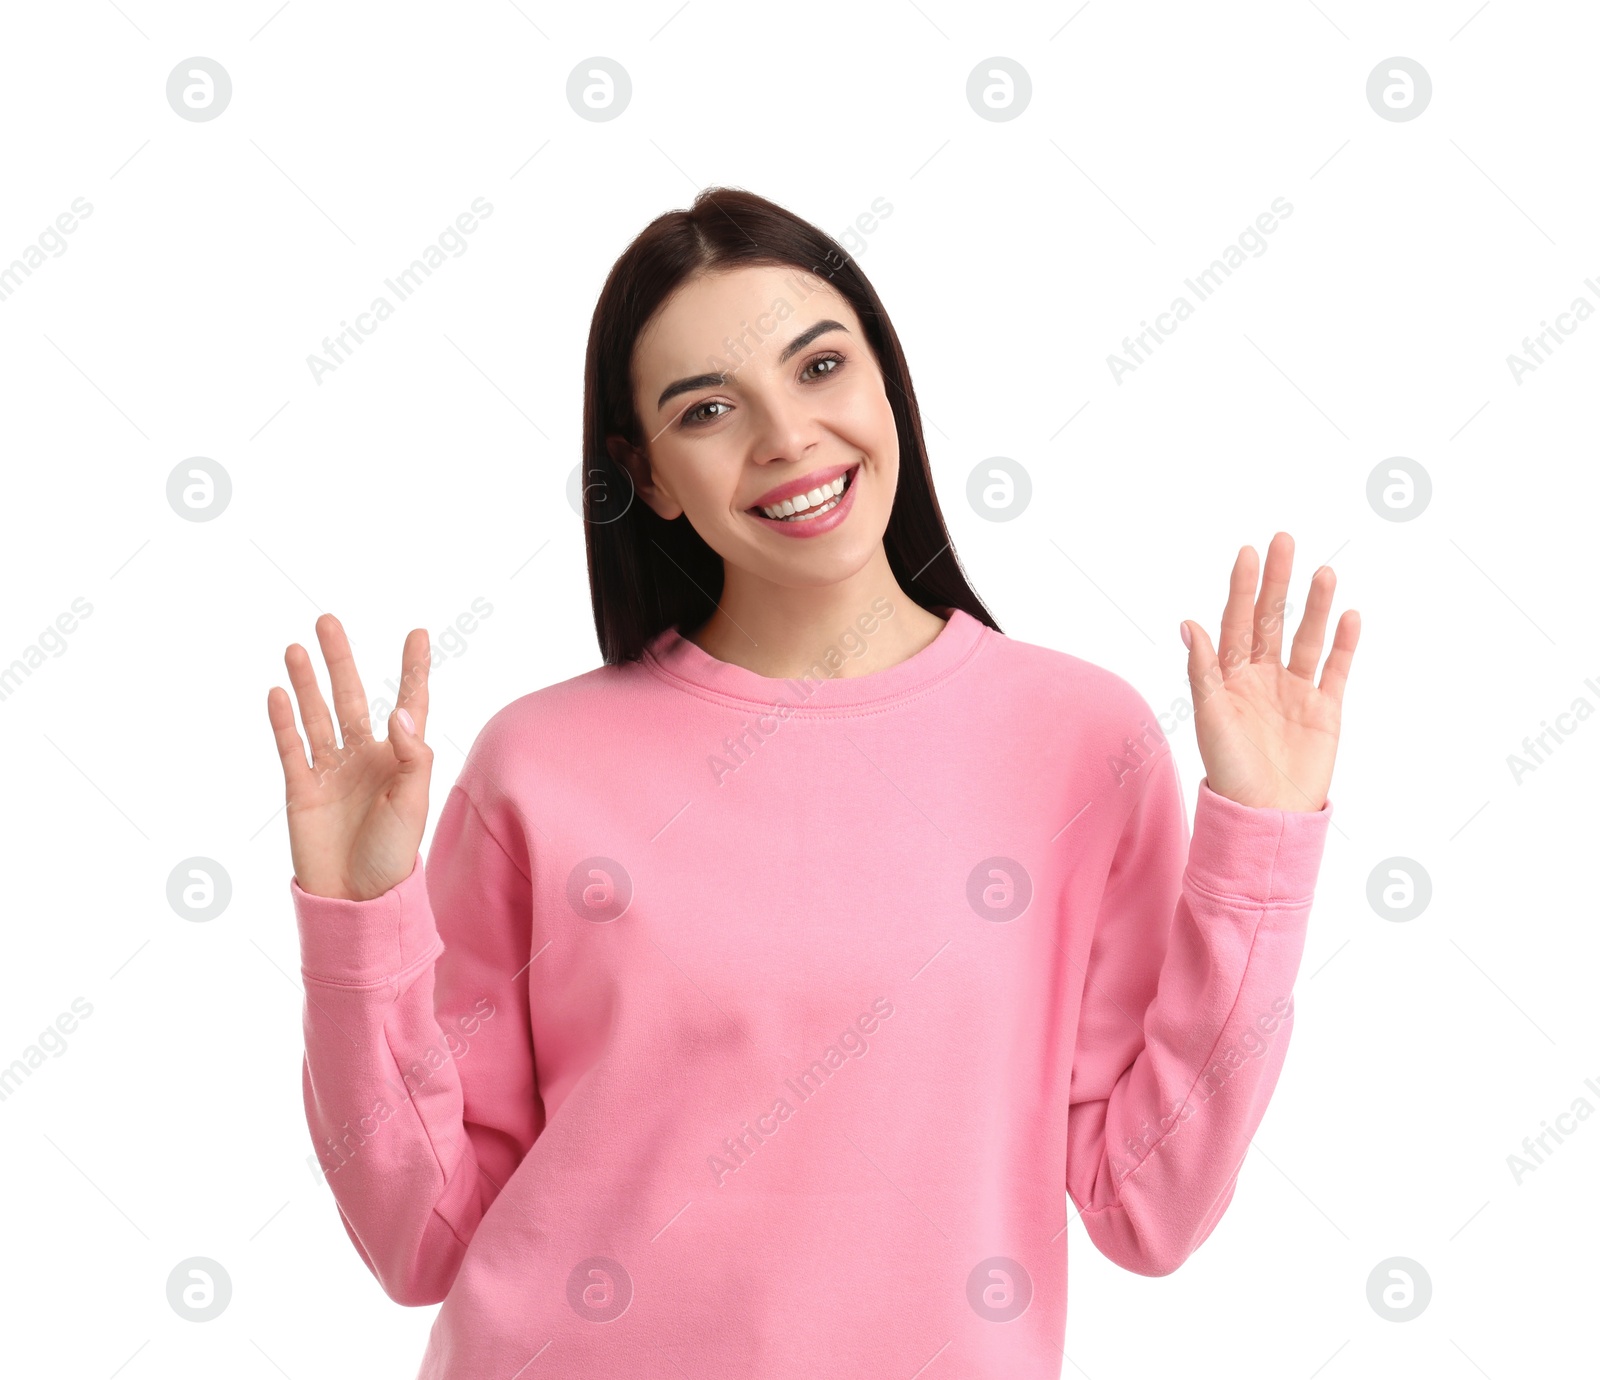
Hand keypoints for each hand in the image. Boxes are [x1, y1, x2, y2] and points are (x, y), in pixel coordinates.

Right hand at [267, 613, 432, 900]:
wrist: (356, 897)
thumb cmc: (394, 854)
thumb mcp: (413, 804)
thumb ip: (412, 757)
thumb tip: (398, 711)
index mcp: (400, 758)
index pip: (409, 702)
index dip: (412, 669)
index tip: (416, 632)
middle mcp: (365, 756)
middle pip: (351, 697)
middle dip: (340, 660)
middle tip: (328, 621)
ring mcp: (331, 770)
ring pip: (317, 715)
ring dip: (307, 682)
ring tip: (297, 647)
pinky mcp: (302, 788)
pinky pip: (291, 747)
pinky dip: (284, 721)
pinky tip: (279, 692)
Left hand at [1178, 533, 1357, 811]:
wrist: (1266, 814)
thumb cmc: (1228, 770)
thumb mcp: (1209, 716)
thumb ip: (1204, 670)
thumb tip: (1189, 623)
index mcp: (1230, 677)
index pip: (1236, 621)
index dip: (1242, 587)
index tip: (1248, 552)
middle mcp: (1263, 677)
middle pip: (1272, 620)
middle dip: (1278, 582)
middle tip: (1284, 540)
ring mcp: (1295, 691)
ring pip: (1306, 638)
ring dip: (1315, 605)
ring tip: (1324, 571)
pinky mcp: (1325, 709)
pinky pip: (1336, 669)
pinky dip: (1343, 643)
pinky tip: (1348, 615)